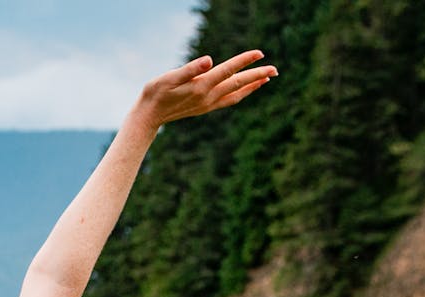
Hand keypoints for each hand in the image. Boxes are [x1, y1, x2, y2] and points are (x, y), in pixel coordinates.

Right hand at [134, 50, 277, 130]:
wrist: (148, 116)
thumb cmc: (154, 93)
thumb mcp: (169, 77)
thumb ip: (190, 69)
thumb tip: (209, 60)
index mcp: (201, 86)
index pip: (228, 70)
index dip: (244, 60)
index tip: (260, 53)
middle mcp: (207, 97)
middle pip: (237, 83)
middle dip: (257, 75)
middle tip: (275, 69)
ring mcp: (207, 104)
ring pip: (236, 94)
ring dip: (252, 86)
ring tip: (267, 79)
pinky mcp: (204, 108)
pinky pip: (228, 101)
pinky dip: (241, 94)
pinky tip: (245, 90)